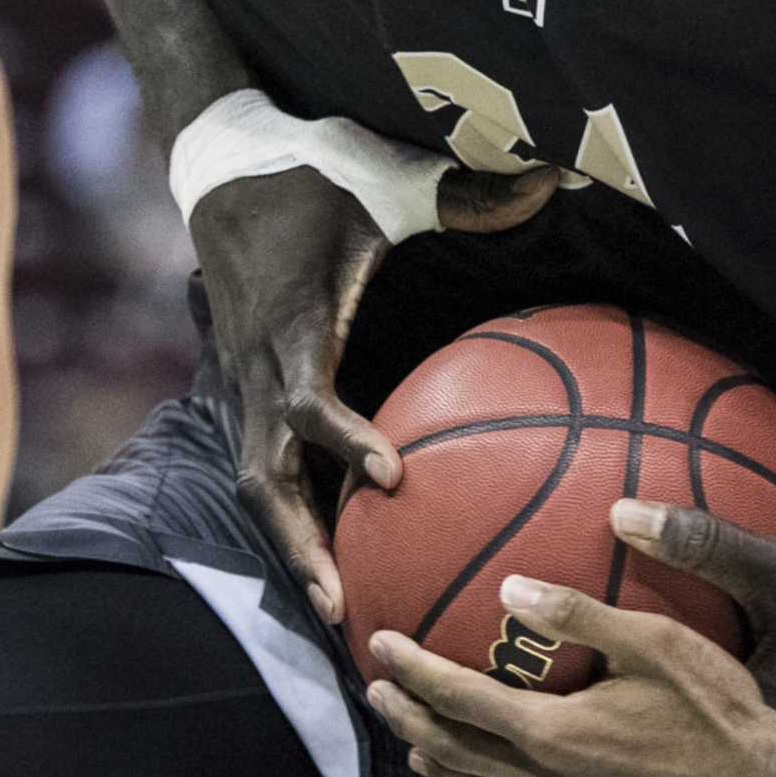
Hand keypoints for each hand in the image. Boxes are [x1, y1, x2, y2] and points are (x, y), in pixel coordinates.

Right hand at [197, 161, 554, 622]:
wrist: (224, 169)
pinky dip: (297, 513)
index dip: (341, 439)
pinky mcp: (250, 388)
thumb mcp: (387, 175)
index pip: (304, 398)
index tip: (392, 478)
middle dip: (298, 540)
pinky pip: (267, 463)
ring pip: (257, 481)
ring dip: (291, 544)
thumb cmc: (314, 176)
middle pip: (263, 472)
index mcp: (294, 319)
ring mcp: (248, 381)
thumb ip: (466, 191)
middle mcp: (260, 363)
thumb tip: (551, 178)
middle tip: (344, 601)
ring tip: (340, 607)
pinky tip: (341, 557)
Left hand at [364, 577, 775, 776]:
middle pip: (455, 755)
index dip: (413, 670)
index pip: (459, 699)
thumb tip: (506, 587)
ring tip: (419, 752)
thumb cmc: (715, 705)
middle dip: (409, 721)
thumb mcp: (652, 641)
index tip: (379, 644)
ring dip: (443, 773)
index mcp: (554, 731)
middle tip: (379, 693)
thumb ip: (576, 614)